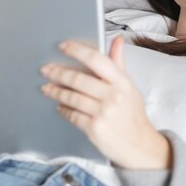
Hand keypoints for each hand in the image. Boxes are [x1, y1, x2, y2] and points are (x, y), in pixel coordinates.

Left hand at [40, 36, 171, 169]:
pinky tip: (59, 106)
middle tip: (46, 70)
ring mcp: (103, 113)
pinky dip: (63, 110)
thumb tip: (116, 40)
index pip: (96, 59)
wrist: (139, 145)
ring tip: (47, 88)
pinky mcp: (94, 129)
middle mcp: (113, 96)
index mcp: (122, 82)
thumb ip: (119, 63)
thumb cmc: (132, 114)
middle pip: (78, 79)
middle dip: (58, 73)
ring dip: (56, 92)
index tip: (63, 46)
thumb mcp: (129, 87)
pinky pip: (72, 115)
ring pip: (72, 97)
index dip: (77, 50)